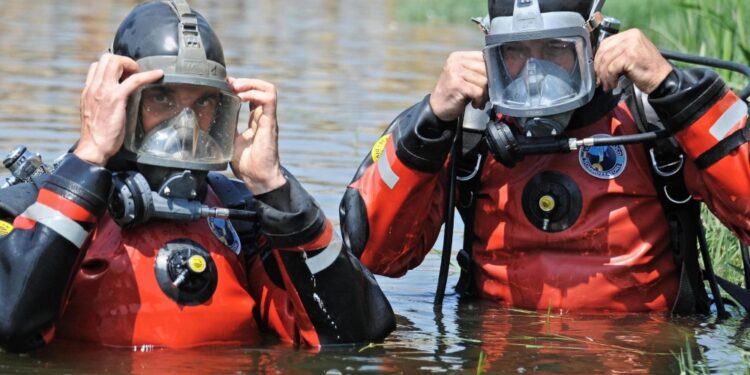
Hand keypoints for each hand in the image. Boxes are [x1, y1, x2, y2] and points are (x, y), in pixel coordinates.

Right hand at [74, 54, 163, 165]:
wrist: (93, 147)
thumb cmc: (97, 135)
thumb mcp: (95, 112)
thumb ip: (101, 102)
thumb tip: (114, 98)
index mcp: (88, 91)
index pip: (96, 66)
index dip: (112, 67)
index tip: (124, 76)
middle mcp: (94, 87)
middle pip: (106, 58)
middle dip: (123, 61)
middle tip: (134, 73)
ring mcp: (104, 91)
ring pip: (115, 62)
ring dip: (132, 65)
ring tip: (141, 74)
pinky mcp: (116, 99)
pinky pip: (133, 80)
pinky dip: (148, 75)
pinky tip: (158, 75)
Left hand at [229, 78, 285, 194]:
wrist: (258, 177)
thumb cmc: (247, 163)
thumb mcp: (231, 139)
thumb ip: (227, 127)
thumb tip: (211, 117)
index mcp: (256, 120)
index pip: (253, 94)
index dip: (240, 86)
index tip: (224, 86)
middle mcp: (264, 116)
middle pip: (263, 87)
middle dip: (245, 81)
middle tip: (229, 84)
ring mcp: (268, 118)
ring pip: (268, 89)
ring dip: (251, 84)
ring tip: (236, 87)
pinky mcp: (270, 123)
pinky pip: (268, 100)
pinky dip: (254, 93)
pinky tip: (241, 97)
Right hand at [429, 51, 487, 121]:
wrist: (437, 108)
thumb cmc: (454, 93)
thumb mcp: (464, 76)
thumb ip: (476, 69)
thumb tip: (499, 68)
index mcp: (458, 56)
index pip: (483, 57)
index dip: (491, 70)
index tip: (489, 82)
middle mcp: (455, 62)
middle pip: (485, 69)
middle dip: (488, 84)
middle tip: (483, 94)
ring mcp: (455, 72)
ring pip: (484, 81)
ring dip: (484, 94)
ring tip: (478, 100)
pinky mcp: (457, 84)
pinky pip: (478, 91)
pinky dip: (479, 100)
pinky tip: (474, 104)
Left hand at [595, 28, 672, 93]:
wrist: (662, 79)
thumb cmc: (647, 70)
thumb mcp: (631, 55)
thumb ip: (617, 52)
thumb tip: (598, 61)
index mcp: (630, 34)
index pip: (605, 43)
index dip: (598, 58)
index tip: (597, 70)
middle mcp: (631, 36)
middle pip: (603, 51)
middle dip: (599, 68)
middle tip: (600, 80)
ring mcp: (631, 45)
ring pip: (606, 61)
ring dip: (604, 76)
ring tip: (607, 84)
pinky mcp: (630, 56)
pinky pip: (611, 68)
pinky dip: (609, 78)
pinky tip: (613, 84)